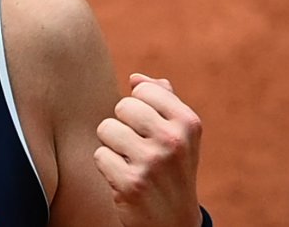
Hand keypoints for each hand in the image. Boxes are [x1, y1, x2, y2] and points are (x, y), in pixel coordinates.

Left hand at [94, 74, 202, 226]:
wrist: (175, 223)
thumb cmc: (172, 169)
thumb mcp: (180, 135)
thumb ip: (162, 100)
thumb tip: (135, 77)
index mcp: (188, 122)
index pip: (142, 89)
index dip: (138, 107)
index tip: (149, 129)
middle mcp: (173, 140)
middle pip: (122, 106)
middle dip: (123, 125)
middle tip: (136, 147)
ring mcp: (152, 162)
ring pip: (106, 128)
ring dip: (113, 146)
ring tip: (131, 162)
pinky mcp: (130, 183)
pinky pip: (100, 155)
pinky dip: (107, 167)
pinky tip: (124, 179)